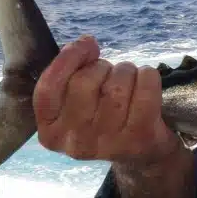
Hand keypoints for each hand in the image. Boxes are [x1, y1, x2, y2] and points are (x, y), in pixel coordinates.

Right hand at [33, 34, 181, 166]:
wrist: (141, 153)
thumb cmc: (104, 118)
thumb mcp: (76, 103)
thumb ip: (71, 73)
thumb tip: (85, 44)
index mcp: (50, 131)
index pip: (48, 88)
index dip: (68, 59)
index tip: (87, 45)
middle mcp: (75, 141)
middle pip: (85, 81)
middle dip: (102, 67)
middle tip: (110, 74)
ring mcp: (108, 143)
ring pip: (116, 84)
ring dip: (126, 71)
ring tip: (128, 81)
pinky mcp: (140, 137)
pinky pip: (145, 89)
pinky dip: (148, 76)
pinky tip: (145, 81)